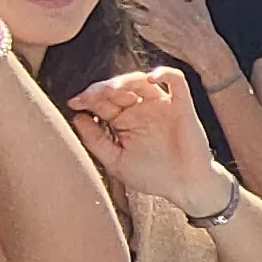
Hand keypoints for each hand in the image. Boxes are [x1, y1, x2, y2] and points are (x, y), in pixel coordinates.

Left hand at [71, 68, 228, 209]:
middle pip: (118, 89)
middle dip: (101, 89)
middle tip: (89, 96)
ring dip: (124, 80)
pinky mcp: (181, 105)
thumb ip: (96, 141)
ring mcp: (161, 105)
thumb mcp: (116, 161)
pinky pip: (176, 80)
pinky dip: (164, 73)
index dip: (87, 99)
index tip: (74, 103)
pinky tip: (149, 78)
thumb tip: (76, 117)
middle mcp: (141, 110)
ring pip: (140, 81)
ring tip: (112, 89)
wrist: (186, 187)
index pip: (102, 102)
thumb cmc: (154, 176)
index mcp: (124, 122)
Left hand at [115, 0, 231, 77]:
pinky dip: (138, 25)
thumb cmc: (201, 26)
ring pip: (133, 11)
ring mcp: (152, 21)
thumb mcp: (200, 6)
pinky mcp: (150, 35)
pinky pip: (138, 27)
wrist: (199, 47)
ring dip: (130, 7)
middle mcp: (157, 7)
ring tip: (128, 5)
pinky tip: (140, 25)